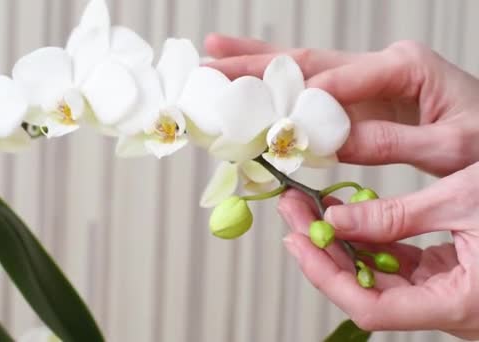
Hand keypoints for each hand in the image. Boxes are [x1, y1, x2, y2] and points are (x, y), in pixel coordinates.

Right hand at [204, 34, 478, 176]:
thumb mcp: (451, 146)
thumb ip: (394, 143)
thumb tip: (335, 144)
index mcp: (403, 67)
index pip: (341, 79)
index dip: (300, 96)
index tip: (266, 116)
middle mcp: (376, 66)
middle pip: (306, 63)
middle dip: (255, 65)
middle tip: (210, 65)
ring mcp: (362, 79)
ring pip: (300, 70)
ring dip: (254, 65)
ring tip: (213, 57)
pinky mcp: (355, 98)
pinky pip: (309, 91)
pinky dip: (276, 87)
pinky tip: (248, 78)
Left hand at [277, 162, 478, 339]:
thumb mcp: (465, 200)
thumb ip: (396, 216)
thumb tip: (336, 218)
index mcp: (458, 304)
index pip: (371, 307)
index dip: (326, 276)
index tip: (296, 241)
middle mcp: (448, 308)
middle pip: (366, 289)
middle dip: (323, 250)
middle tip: (293, 211)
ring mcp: (447, 293)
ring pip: (379, 276)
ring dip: (342, 243)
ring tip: (309, 208)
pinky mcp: (449, 276)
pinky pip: (399, 265)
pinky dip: (371, 241)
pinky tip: (347, 216)